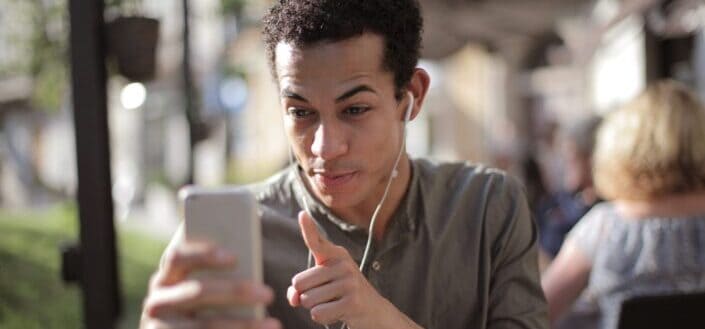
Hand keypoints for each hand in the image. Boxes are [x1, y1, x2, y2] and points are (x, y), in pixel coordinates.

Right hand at [140, 241, 280, 328]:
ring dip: (243, 325)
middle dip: (235, 292)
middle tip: (268, 294)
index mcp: (165, 278)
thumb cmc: (200, 306)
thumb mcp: (199, 289)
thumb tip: (243, 258)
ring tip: (274, 324)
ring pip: (206, 325)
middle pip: (197, 292)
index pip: (177, 257)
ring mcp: (160, 328)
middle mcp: (157, 302)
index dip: (204, 255)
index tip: (235, 258)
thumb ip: (216, 273)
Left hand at [287, 211, 418, 328]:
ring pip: (307, 300)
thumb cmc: (341, 296)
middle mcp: (343, 264)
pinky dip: (322, 318)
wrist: (374, 311)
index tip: (301, 214)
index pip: (316, 241)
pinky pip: (318, 314)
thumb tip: (294, 298)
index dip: (308, 228)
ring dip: (315, 308)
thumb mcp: (321, 287)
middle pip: (299, 283)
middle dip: (306, 296)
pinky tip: (338, 313)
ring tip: (334, 303)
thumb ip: (300, 290)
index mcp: (335, 255)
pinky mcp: (353, 301)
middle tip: (327, 296)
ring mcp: (349, 281)